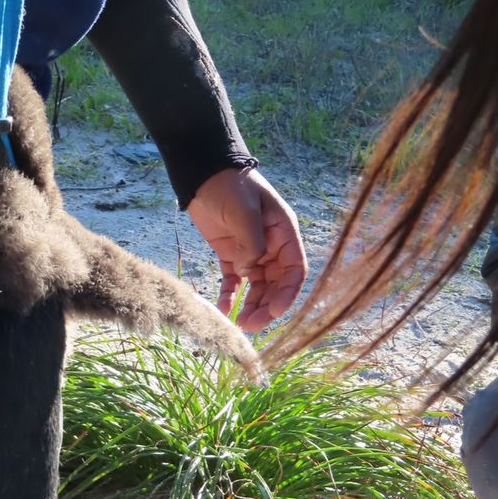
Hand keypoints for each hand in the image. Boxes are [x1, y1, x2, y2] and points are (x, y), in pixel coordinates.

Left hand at [186, 167, 305, 331]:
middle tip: (251, 325)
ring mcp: (251, 252)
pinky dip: (229, 296)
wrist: (203, 174)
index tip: (274, 311)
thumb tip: (251, 273)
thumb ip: (251, 244)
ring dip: (251, 305)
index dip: (287, 293)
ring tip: (239, 324)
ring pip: (256, 287)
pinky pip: (234, 281)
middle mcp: (271, 247)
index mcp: (283, 234)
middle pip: (275, 284)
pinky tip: (223, 310)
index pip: (294, 270)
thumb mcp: (244, 213)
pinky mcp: (230, 255)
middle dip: (266, 306)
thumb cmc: (230, 187)